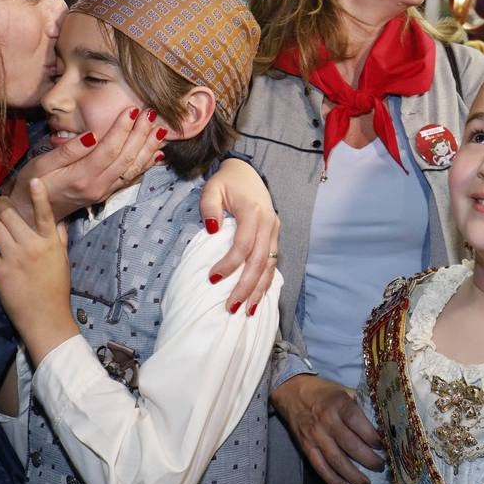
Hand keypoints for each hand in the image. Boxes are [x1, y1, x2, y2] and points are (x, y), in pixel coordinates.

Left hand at [0, 179, 77, 364]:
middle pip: (11, 216)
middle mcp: (32, 246)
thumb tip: (58, 221)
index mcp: (50, 242)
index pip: (45, 213)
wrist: (45, 317)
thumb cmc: (57, 289)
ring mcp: (15, 258)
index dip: (39, 195)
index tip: (33, 179)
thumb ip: (60, 238)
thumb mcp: (63, 260)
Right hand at [8, 106, 162, 224]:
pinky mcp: (106, 193)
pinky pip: (131, 178)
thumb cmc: (32, 184)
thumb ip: (68, 151)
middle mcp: (97, 186)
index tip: (133, 109)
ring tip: (161, 130)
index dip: (123, 129)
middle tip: (152, 113)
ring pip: (133, 169)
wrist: (32, 215)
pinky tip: (157, 154)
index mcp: (81, 176)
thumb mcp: (41, 165)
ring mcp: (104, 191)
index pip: (109, 149)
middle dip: (141, 134)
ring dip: (148, 148)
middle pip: (126, 158)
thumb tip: (91, 135)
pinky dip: (146, 164)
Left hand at [200, 158, 279, 313]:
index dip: (230, 264)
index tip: (212, 278)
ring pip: (270, 266)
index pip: (244, 244)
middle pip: (259, 261)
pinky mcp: (273, 237)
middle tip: (231, 306)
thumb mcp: (212, 189)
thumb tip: (212, 230)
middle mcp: (268, 223)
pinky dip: (266, 282)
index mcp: (254, 212)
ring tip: (247, 311)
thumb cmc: (227, 183)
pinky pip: (272, 263)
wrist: (246, 173)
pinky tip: (257, 298)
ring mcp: (274, 231)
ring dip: (258, 290)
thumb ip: (210, 207)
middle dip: (246, 287)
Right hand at [271, 375, 382, 483]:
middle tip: (381, 467)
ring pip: (336, 460)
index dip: (372, 436)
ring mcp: (315, 436)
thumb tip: (381, 422)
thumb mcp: (343, 391)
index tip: (383, 446)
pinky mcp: (306, 447)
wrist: (291, 392)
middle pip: (350, 444)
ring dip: (353, 475)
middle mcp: (327, 420)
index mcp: (339, 404)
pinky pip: (320, 466)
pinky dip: (332, 479)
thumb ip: (360, 404)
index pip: (357, 422)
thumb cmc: (323, 392)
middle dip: (368, 459)